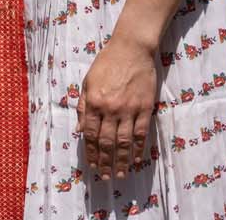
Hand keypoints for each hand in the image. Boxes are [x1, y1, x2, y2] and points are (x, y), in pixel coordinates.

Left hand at [78, 32, 157, 179]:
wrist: (130, 49)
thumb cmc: (106, 64)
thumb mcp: (87, 82)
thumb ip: (83, 107)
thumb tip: (80, 130)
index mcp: (94, 102)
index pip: (91, 133)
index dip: (91, 151)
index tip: (91, 165)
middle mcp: (111, 109)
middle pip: (107, 142)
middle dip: (104, 161)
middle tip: (104, 177)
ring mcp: (129, 109)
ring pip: (124, 141)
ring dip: (121, 160)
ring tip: (119, 174)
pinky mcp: (145, 108)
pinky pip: (142, 133)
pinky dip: (138, 148)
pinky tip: (135, 159)